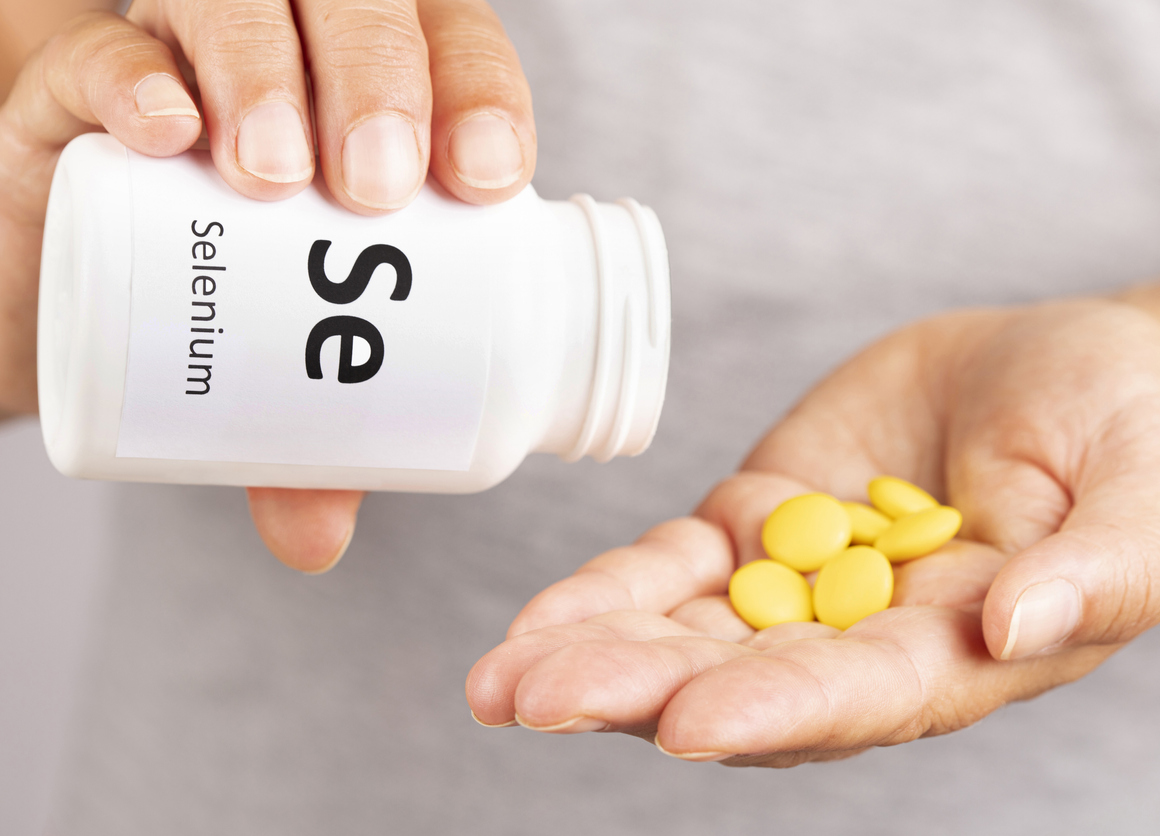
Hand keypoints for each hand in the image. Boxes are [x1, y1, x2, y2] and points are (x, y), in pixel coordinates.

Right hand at [0, 1, 534, 570]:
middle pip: (360, 13)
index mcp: (382, 103)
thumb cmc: (223, 308)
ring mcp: (186, 56)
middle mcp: (294, 57)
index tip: (489, 182)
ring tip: (277, 179)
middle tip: (378, 190)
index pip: (457, 55)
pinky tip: (168, 131)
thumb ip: (309, 442)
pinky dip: (137, 80)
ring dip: (267, 73)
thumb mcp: (283, 371)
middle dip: (382, 86)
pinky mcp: (78, 83)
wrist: (75, 275)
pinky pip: (102, 50)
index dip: (483, 98)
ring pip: (240, 2)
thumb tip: (318, 541)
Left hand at [466, 299, 1159, 765]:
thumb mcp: (1154, 490)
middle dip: (641, 692)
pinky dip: (610, 589)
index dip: (781, 710)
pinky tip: (539, 620)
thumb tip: (1016, 628)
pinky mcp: (763, 520)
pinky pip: (675, 566)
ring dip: (596, 653)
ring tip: (500, 680)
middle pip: (746, 680)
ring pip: (689, 631)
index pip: (864, 694)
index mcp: (964, 653)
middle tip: (535, 699)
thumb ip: (1107, 566)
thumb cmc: (1135, 432)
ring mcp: (806, 581)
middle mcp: (870, 638)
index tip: (689, 723)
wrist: (1070, 373)